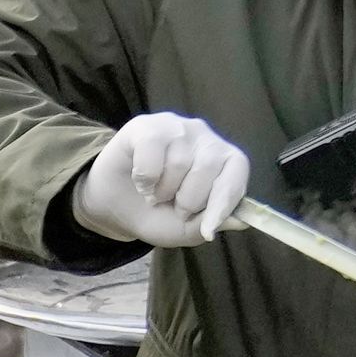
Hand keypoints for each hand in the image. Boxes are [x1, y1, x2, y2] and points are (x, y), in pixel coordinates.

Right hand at [64, 111, 253, 246]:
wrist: (115, 205)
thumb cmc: (157, 213)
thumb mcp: (184, 230)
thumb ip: (209, 224)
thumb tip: (240, 221)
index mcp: (223, 162)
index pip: (236, 173)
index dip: (224, 202)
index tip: (208, 229)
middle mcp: (205, 138)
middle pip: (207, 168)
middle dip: (187, 200)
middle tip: (172, 205)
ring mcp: (176, 127)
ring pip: (178, 162)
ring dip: (161, 191)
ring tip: (154, 193)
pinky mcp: (147, 126)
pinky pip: (151, 153)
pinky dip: (144, 178)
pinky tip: (141, 181)